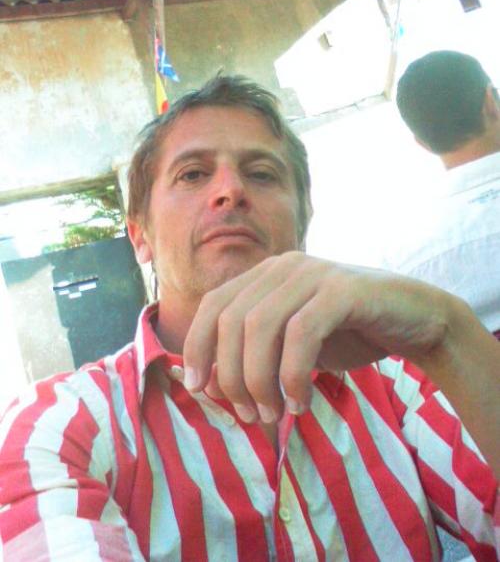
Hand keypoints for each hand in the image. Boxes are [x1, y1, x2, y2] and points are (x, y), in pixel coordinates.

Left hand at [182, 251, 455, 422]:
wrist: (416, 320)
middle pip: (231, 320)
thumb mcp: (292, 344)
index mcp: (266, 275)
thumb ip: (254, 354)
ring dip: (259, 380)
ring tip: (273, 414)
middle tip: (249, 415)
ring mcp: (313, 274)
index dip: (198, 347)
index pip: (213, 304)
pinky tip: (300, 402)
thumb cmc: (349, 334)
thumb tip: (208, 384)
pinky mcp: (343, 290)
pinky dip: (293, 375)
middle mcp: (284, 266)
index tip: (198, 389)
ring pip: (260, 326)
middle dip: (230, 376)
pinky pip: (301, 334)